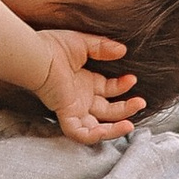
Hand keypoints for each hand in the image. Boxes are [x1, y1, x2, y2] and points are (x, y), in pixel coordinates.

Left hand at [32, 30, 141, 146]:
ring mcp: (74, 109)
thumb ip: (102, 47)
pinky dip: (95, 135)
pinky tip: (110, 129)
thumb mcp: (83, 43)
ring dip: (115, 129)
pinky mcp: (67, 116)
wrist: (38, 55)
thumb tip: (123, 50)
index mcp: (84, 82)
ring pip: (97, 128)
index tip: (132, 78)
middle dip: (126, 109)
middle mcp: (81, 98)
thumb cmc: (55, 46)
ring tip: (131, 124)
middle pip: (107, 111)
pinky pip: (81, 133)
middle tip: (141, 103)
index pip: (108, 89)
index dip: (122, 86)